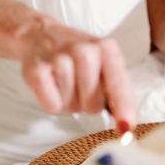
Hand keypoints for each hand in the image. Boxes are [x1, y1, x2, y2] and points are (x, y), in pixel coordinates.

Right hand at [15, 15, 135, 124]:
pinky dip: (51, 101)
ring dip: (68, 100)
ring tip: (64, 81)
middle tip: (78, 84)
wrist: (41, 36)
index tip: (126, 128)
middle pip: (93, 105)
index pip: (119, 85)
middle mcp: (85, 51)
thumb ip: (114, 86)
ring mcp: (60, 59)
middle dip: (87, 103)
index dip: (124, 109)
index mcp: (107, 48)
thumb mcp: (102, 61)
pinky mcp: (38, 71)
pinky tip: (51, 83)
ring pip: (71, 106)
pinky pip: (52, 106)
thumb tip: (124, 120)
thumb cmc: (76, 54)